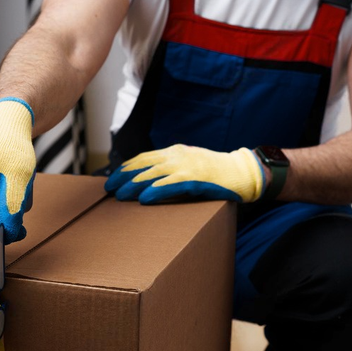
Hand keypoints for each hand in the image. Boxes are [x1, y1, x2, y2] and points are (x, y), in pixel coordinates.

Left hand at [104, 144, 264, 203]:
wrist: (241, 172)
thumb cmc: (214, 172)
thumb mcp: (189, 165)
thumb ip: (170, 169)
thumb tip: (147, 180)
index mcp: (174, 152)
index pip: (143, 158)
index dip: (126, 168)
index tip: (113, 178)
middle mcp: (177, 156)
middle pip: (143, 165)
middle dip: (124, 177)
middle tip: (109, 188)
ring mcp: (186, 167)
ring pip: (153, 174)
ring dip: (134, 185)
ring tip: (120, 195)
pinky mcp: (196, 179)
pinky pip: (172, 185)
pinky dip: (156, 191)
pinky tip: (144, 198)